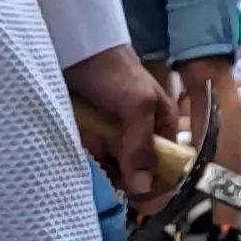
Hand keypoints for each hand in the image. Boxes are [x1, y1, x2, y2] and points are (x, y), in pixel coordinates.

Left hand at [64, 45, 169, 204]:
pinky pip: (91, 158)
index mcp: (162, 127)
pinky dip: (85, 155)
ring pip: (111, 167)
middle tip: (103, 154)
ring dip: (99, 162)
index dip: (152, 184)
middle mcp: (140, 135)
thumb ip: (141, 145)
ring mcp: (114, 136)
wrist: (74, 48)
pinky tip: (81, 141)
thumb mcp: (136, 105)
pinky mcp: (92, 135)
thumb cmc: (114, 72)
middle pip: (135, 172)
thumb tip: (144, 188)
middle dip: (118, 170)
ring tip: (89, 140)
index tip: (131, 192)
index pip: (166, 168)